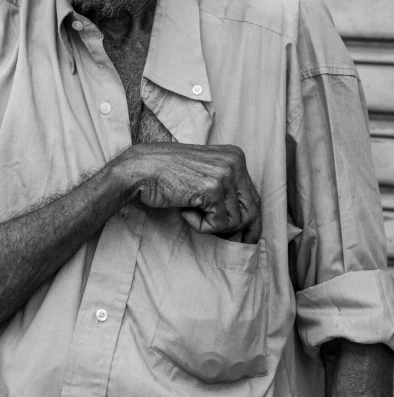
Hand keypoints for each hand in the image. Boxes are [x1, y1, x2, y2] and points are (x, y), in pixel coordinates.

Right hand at [119, 142, 260, 242]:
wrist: (141, 169)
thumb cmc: (168, 175)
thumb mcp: (205, 175)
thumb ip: (227, 191)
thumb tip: (248, 226)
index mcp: (235, 156)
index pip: (254, 198)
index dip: (251, 224)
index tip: (246, 240)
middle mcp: (234, 162)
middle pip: (252, 210)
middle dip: (238, 231)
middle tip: (221, 239)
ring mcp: (224, 174)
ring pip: (235, 221)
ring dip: (211, 224)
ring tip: (191, 210)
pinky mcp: (212, 189)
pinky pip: (218, 224)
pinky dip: (200, 225)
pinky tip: (185, 211)